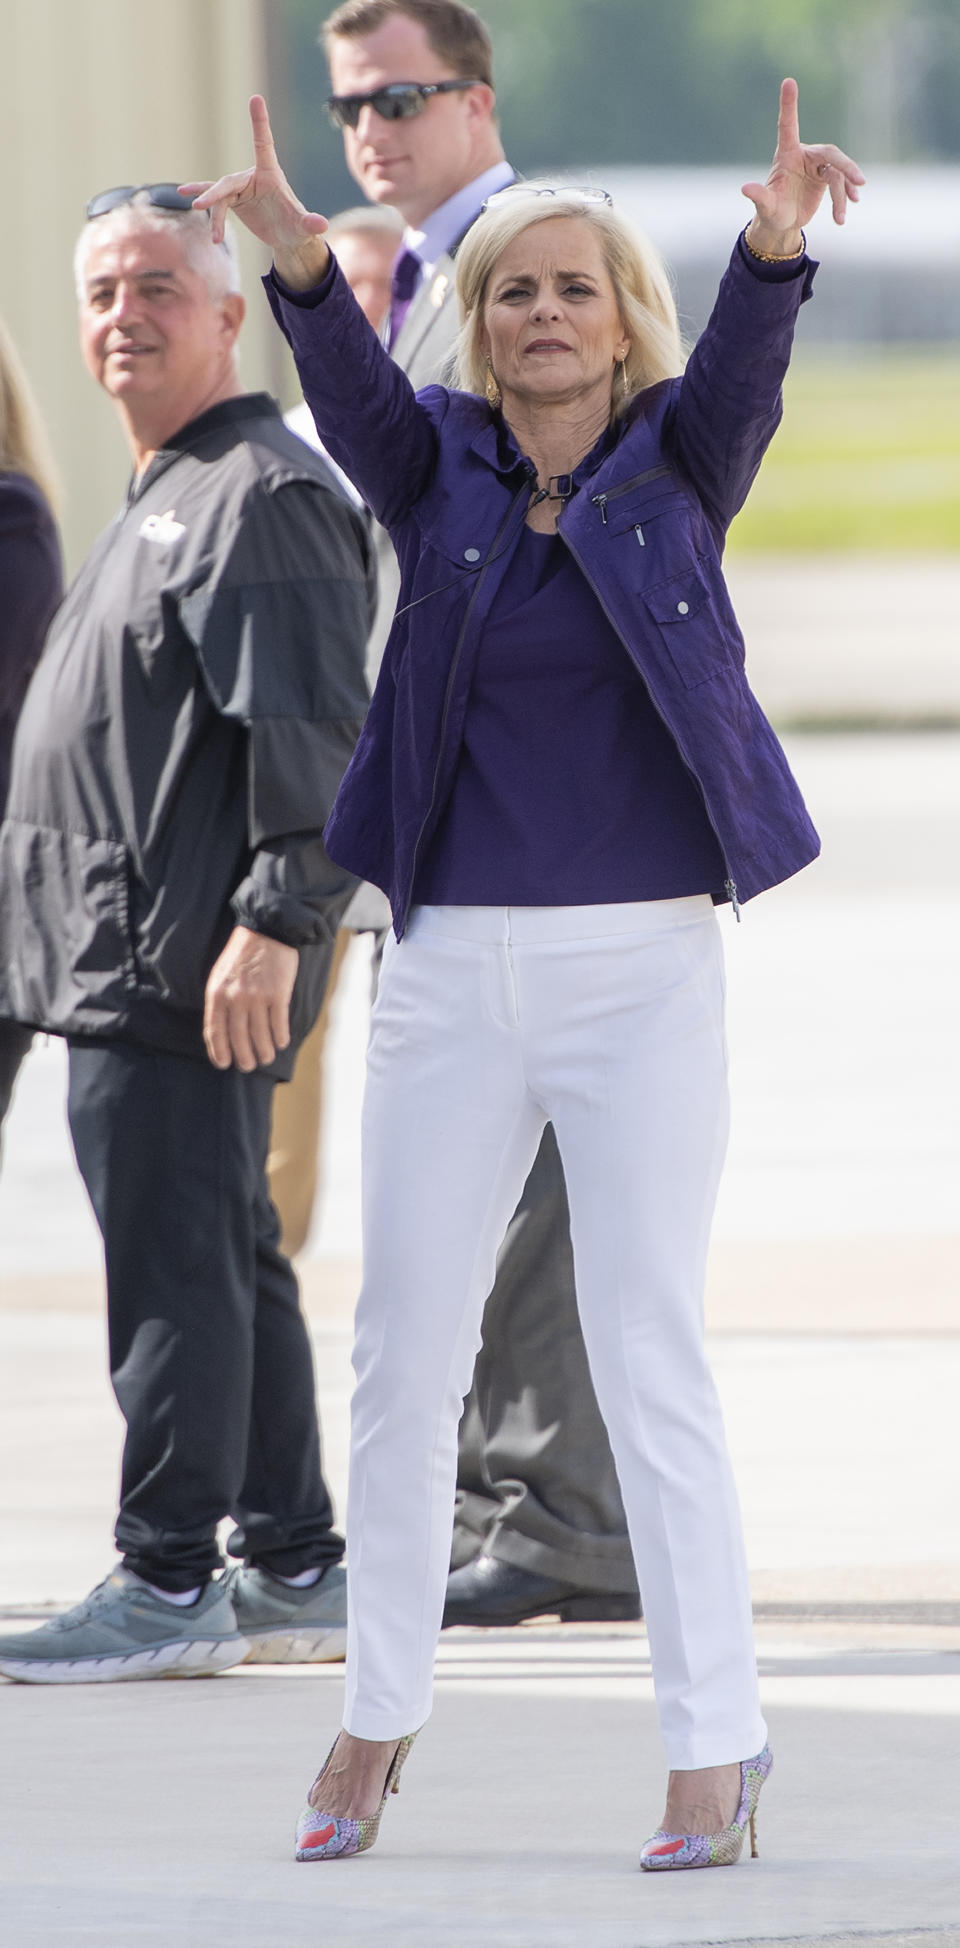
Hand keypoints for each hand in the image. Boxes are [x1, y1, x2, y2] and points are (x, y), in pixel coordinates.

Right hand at [181, 95, 330, 289]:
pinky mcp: (233, 199)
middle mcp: (253, 176)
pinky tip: (183, 195)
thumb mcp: (303, 227)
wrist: (286, 236)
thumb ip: (310, 224)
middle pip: (228, 182)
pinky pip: (214, 197)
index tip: (255, 98)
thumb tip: (322, 226)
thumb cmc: (296, 227)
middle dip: (214, 194)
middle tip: (200, 205)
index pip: (263, 144)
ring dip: (212, 212)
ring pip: (219, 195)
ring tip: (212, 236)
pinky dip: (201, 195)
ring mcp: (240, 188)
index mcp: (270, 174)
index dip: (259, 122)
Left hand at [203, 925, 298, 1071]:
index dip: (219, 1051)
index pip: (215, 1030)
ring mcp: (257, 996)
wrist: (265, 930)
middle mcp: (236, 997)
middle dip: (244, 1056)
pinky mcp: (278, 993)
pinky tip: (281, 1042)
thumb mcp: (220, 975)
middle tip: (248, 1065)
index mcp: (217, 993)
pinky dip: (280, 1036)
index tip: (224, 1063)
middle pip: (238, 1037)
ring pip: (260, 1034)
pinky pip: (278, 1023)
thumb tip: (221, 1031)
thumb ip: (219, 1001)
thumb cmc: (241, 955)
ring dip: (264, 1051)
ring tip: (266, 1058)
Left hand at [741, 78, 864, 252]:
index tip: (788, 81)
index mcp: (786, 154)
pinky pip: (842, 181)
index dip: (788, 104)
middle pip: (830, 153)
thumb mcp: (765, 207)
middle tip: (860, 181)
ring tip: (841, 218)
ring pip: (838, 172)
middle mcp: (804, 155)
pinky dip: (847, 194)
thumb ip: (759, 196)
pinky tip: (853, 203)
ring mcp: (817, 165)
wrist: (783, 222)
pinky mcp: (827, 176)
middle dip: (846, 166)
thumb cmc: (771, 212)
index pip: (787, 125)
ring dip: (844, 192)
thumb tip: (745, 188)